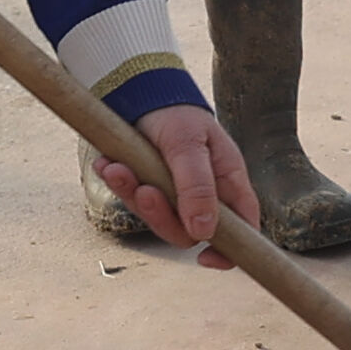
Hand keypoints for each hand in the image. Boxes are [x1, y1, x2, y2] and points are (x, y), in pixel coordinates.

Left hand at [97, 104, 246, 261]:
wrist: (141, 91)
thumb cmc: (176, 114)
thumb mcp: (188, 146)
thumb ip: (197, 187)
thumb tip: (204, 233)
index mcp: (228, 182)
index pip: (242, 228)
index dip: (229, 250)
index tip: (206, 258)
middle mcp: (204, 193)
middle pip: (189, 230)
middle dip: (162, 216)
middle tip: (144, 191)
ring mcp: (175, 193)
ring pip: (158, 218)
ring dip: (134, 196)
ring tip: (117, 169)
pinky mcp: (149, 186)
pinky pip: (134, 200)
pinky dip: (120, 183)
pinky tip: (108, 164)